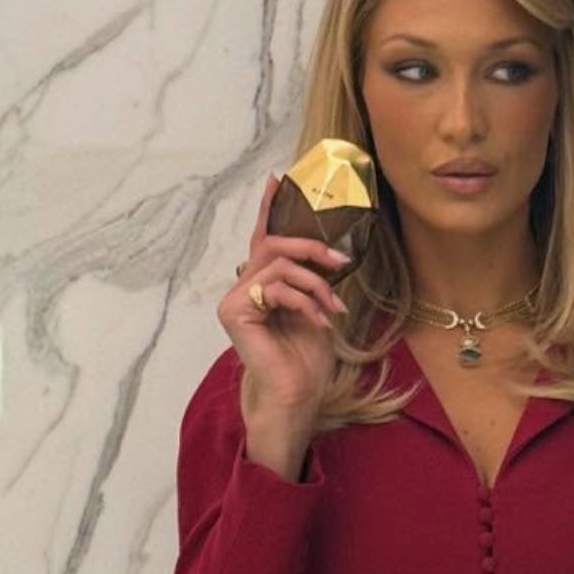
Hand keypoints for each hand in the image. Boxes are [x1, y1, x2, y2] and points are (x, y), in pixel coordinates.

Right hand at [216, 171, 353, 417]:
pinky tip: (319, 321)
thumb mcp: (316, 305)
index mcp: (262, 282)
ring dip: (316, 283)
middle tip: (340, 260)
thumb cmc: (306, 356)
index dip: (269, 208)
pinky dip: (305, 302)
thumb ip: (310, 276)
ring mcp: (235, 298)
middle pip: (274, 243)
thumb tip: (325, 250)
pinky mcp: (234, 311)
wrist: (297, 393)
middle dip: (311, 247)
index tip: (277, 180)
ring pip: (280, 264)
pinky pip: (276, 288)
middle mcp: (244, 286)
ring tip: (333, 307)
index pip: (264, 238)